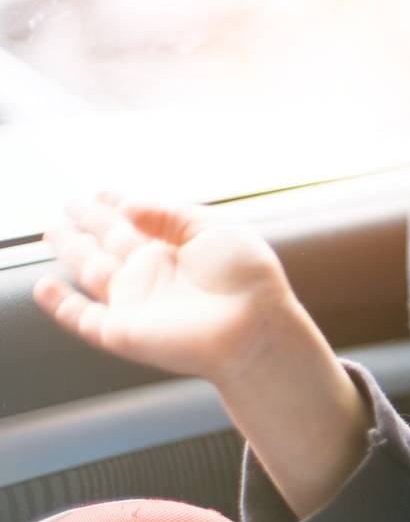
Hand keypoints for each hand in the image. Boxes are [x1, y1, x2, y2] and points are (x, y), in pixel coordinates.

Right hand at [34, 191, 295, 385]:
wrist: (253, 327)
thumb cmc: (246, 278)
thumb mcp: (214, 229)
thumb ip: (169, 215)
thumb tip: (126, 206)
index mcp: (178, 248)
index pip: (141, 222)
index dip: (120, 205)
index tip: (104, 191)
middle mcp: (155, 273)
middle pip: (113, 242)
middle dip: (91, 222)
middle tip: (71, 204)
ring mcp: (136, 301)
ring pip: (93, 272)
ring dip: (72, 251)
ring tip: (53, 231)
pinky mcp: (123, 331)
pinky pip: (83, 317)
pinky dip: (61, 304)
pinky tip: (44, 286)